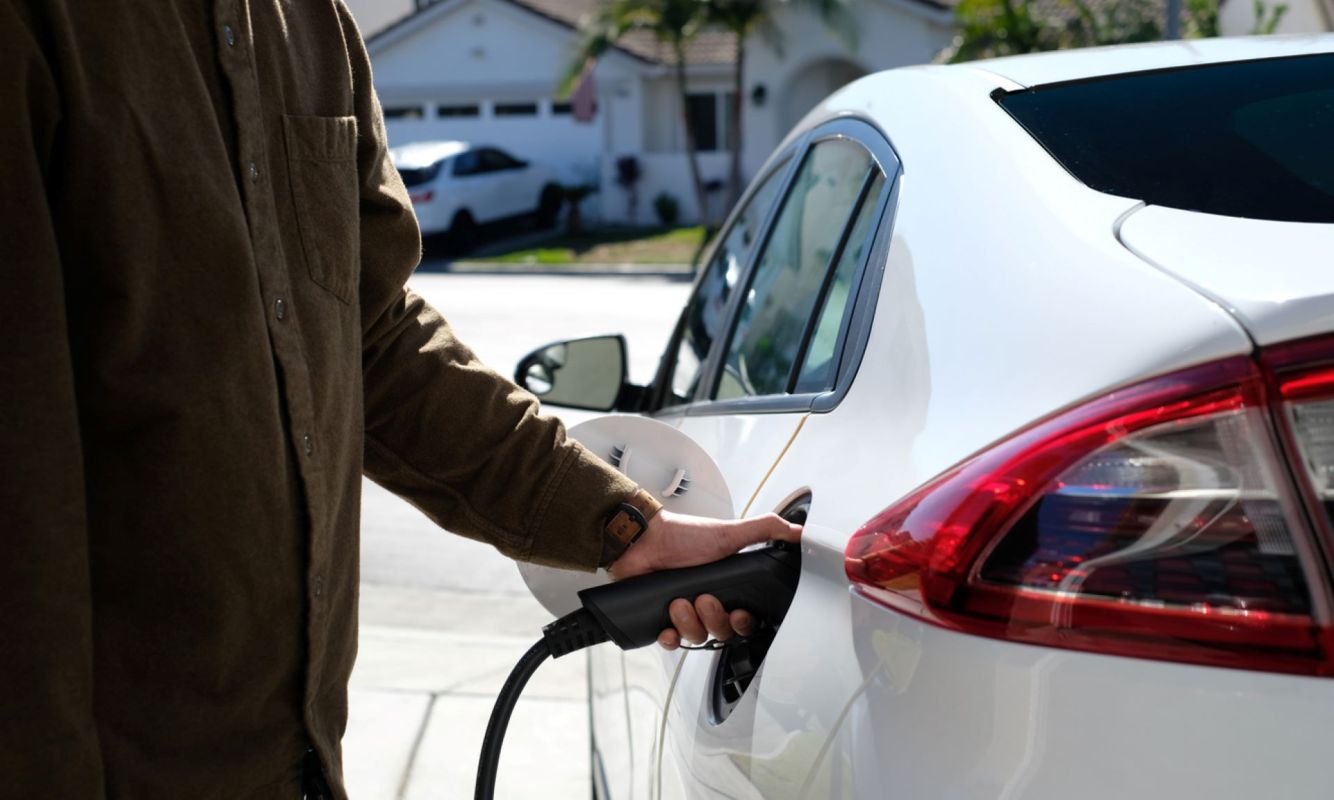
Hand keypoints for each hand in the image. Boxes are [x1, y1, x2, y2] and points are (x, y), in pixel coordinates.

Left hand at [607, 510, 801, 650]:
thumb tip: (798, 532)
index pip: (745, 620)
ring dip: (689, 623)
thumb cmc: (683, 536)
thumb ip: (765, 530)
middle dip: (715, 619)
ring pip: (697, 638)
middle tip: (704, 598)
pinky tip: (667, 627)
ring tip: (678, 601)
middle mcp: (707, 603)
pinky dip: (670, 638)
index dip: (744, 622)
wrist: (641, 539)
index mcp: (726, 588)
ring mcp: (683, 613)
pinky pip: (671, 643)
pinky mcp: (660, 619)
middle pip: (722, 632)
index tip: (740, 612)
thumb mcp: (729, 533)